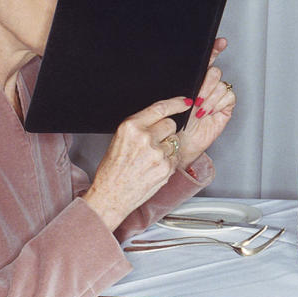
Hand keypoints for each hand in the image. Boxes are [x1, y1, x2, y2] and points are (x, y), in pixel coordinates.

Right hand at [83, 96, 192, 228]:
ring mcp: (158, 153)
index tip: (185, 101)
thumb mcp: (120, 139)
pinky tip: (154, 168)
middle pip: (171, 124)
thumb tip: (163, 117)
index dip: (176, 103)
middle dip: (166, 131)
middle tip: (153, 143)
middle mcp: (145, 138)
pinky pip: (176, 157)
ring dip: (167, 148)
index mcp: (131, 127)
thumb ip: (141, 126)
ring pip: (174, 141)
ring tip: (150, 159)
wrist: (111, 195)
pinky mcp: (166, 167)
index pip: (160, 108)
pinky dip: (169, 161)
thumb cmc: (113, 169)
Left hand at [178, 37, 234, 168]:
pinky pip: (228, 96)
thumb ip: (180, 86)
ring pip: (221, 84)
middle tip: (195, 98)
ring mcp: (216, 97)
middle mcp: (206, 87)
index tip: (220, 42)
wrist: (178, 144)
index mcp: (193, 81)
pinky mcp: (225, 107)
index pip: (206, 60)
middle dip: (204, 84)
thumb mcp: (169, 100)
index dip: (214, 49)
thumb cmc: (170, 124)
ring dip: (209, 97)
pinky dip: (217, 103)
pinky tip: (207, 112)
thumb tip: (189, 72)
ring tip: (199, 110)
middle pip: (213, 71)